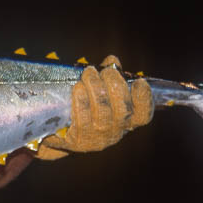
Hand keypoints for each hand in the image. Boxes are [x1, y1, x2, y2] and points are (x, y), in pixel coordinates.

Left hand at [37, 55, 152, 159]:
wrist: (58, 133)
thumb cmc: (84, 108)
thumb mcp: (100, 94)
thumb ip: (109, 77)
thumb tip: (113, 61)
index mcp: (126, 122)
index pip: (143, 115)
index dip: (144, 98)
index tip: (139, 81)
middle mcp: (115, 133)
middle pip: (123, 109)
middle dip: (115, 84)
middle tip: (104, 71)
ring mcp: (97, 139)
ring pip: (102, 111)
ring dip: (96, 87)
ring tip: (88, 74)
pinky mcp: (78, 141)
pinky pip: (82, 118)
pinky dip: (81, 100)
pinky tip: (78, 88)